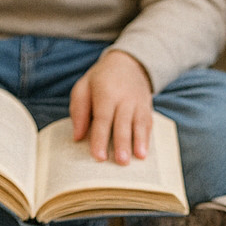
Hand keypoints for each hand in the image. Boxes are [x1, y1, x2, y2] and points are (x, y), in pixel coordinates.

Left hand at [69, 50, 153, 164]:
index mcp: (105, 92)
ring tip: (138, 158)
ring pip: (138, 124)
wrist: (128, 63)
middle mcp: (124, 98)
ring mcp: (138, 103)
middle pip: (122, 123)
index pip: (102, 118)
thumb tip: (77, 136)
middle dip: (122, 143)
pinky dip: (147, 138)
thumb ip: (79, 110)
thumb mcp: (83, 87)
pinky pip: (148, 124)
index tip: (98, 156)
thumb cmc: (100, 80)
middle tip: (121, 162)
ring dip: (139, 142)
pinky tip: (145, 152)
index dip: (99, 138)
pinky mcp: (147, 108)